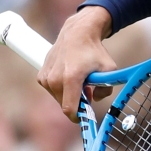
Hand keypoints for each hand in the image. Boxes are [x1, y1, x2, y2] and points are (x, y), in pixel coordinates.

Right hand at [37, 6, 115, 121]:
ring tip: (80, 82)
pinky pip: (52, 91)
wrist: (77, 33)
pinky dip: (61, 88)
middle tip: (88, 92)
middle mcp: (54, 79)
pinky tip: (69, 77)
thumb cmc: (94, 51)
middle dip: (77, 103)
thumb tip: (95, 100)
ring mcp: (46, 77)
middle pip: (65, 105)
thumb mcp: (109, 69)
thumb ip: (106, 90)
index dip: (79, 116)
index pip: (70, 109)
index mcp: (71, 78)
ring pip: (59, 98)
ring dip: (69, 95)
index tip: (86, 116)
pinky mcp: (41, 76)